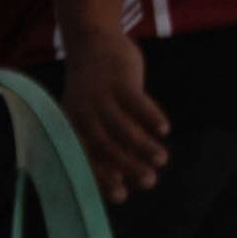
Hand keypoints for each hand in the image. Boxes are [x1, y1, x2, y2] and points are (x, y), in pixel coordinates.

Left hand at [61, 28, 170, 199]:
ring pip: (124, 128)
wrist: (92, 41)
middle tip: (150, 182)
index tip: (123, 196)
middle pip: (106, 146)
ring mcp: (101, 95)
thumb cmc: (94, 87)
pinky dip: (151, 117)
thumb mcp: (91, 114)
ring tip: (162, 160)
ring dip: (144, 146)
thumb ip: (103, 143)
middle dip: (128, 167)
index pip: (86, 157)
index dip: (103, 178)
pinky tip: (164, 129)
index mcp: (72, 124)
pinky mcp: (120, 79)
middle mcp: (83, 112)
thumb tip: (120, 179)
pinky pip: (138, 103)